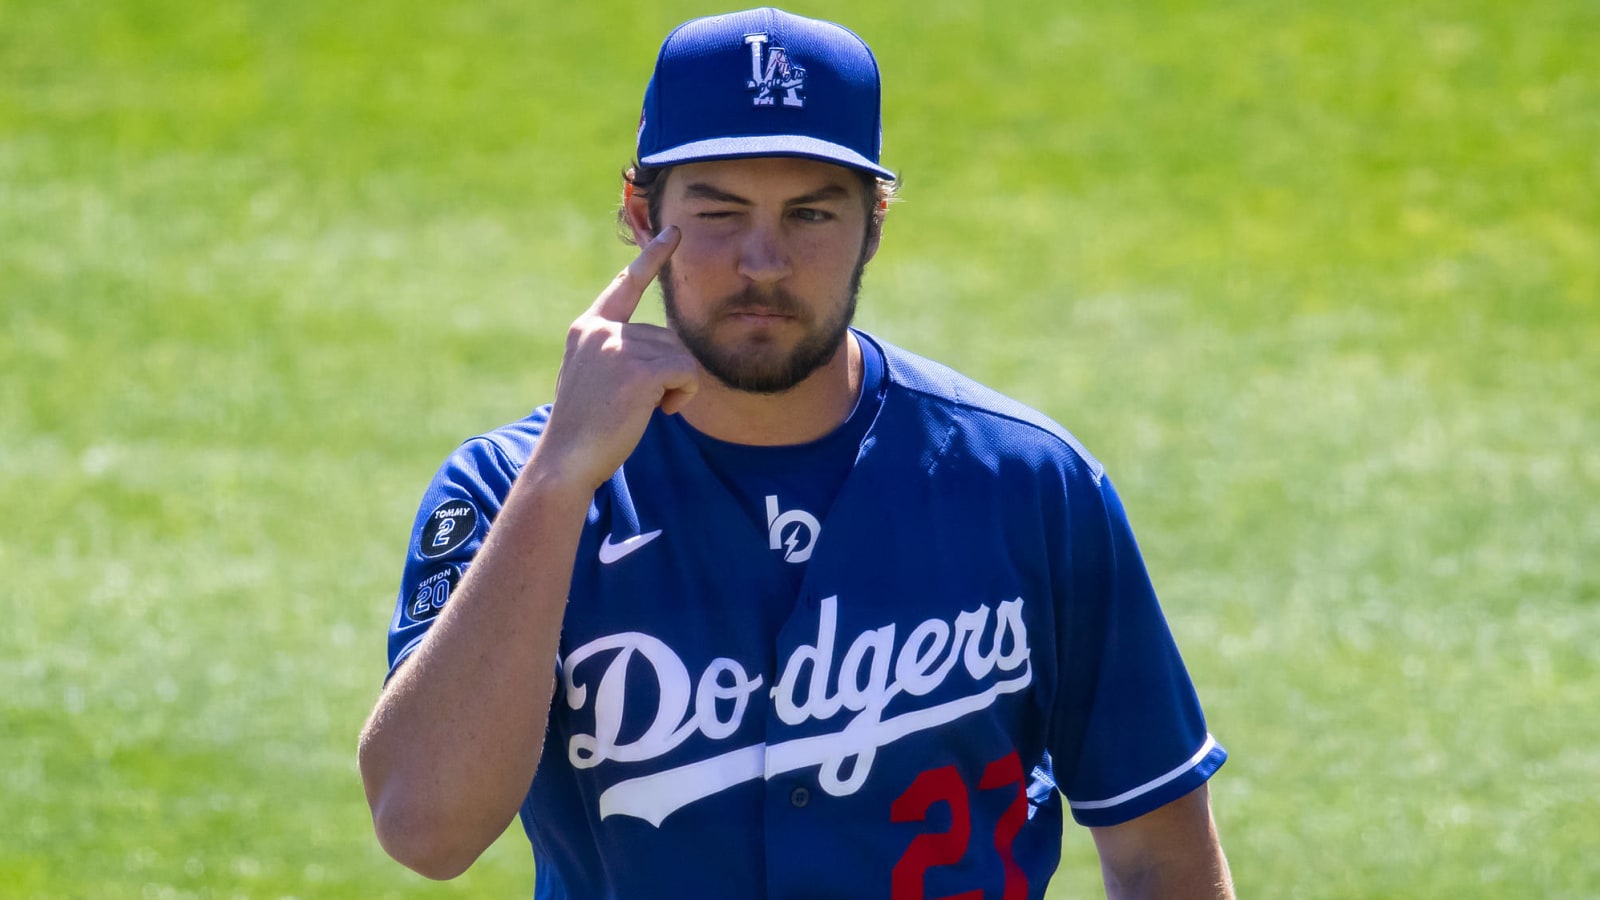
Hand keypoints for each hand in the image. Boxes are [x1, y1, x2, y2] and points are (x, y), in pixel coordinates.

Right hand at [535, 226, 695, 491]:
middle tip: (635, 403)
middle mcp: (601, 330)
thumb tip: (665, 347)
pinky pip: (687, 372)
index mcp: (588, 328)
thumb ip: (618, 351)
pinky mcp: (638, 370)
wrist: (566, 460)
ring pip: (680, 356)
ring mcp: (618, 348)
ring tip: (640, 409)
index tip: (673, 232)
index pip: (626, 285)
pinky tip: (659, 411)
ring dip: (675, 386)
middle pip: (667, 337)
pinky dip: (684, 396)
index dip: (652, 258)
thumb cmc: (585, 427)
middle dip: (666, 372)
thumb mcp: (594, 375)